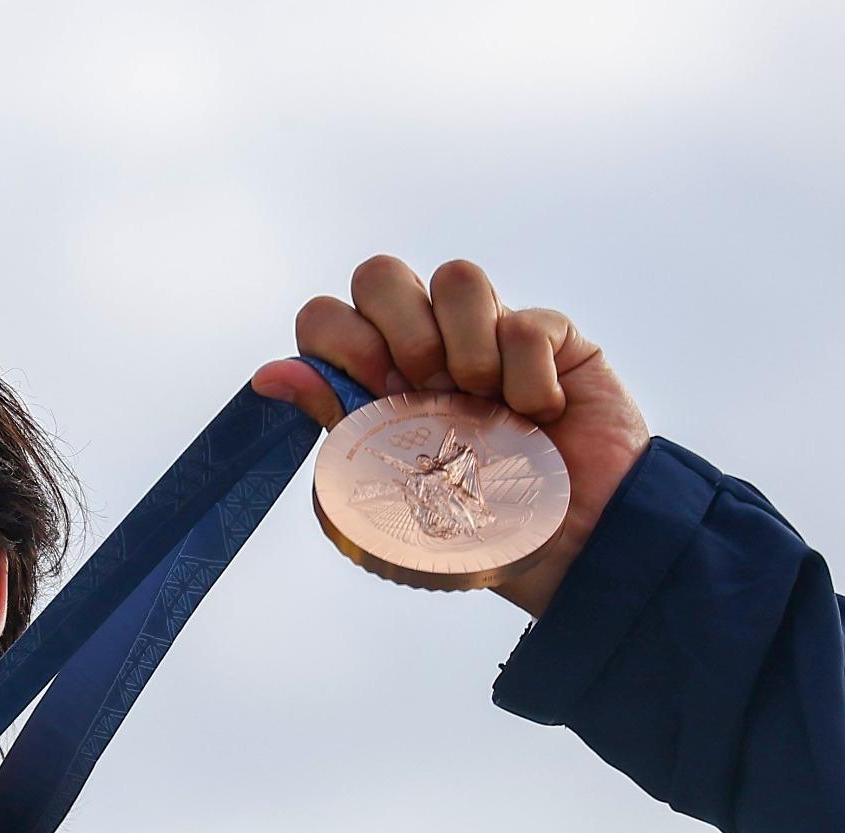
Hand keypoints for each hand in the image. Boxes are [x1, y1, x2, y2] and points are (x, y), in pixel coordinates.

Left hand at [252, 257, 651, 617]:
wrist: (576, 548)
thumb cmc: (481, 526)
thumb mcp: (397, 484)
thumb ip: (341, 417)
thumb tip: (267, 377)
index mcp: (377, 379)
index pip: (328, 317)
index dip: (339, 339)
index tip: (374, 391)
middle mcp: (428, 345)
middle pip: (380, 273)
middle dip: (397, 326)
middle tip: (423, 386)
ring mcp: (489, 334)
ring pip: (457, 277)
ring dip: (467, 346)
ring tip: (486, 404)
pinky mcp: (551, 336)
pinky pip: (527, 320)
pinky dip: (530, 377)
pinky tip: (542, 417)